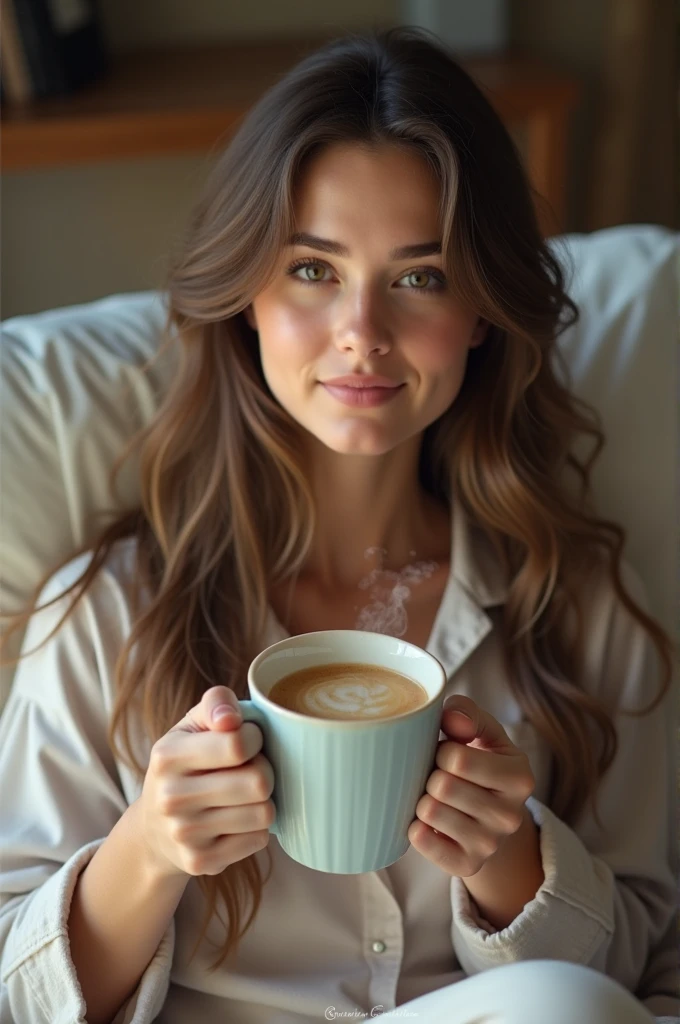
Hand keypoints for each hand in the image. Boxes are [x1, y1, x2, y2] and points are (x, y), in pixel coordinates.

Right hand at [138, 685, 275, 879]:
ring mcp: (185, 834)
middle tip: (251, 769)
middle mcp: (170, 797)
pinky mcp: (201, 862)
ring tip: (244, 794)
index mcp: (168, 756)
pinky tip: (236, 820)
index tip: (247, 740)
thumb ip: (216, 703)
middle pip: (258, 782)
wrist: (153, 829)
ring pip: (263, 813)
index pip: (238, 744)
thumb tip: (232, 718)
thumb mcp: (192, 725)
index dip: (255, 738)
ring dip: (263, 801)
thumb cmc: (185, 764)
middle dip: (265, 770)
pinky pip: (259, 840)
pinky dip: (255, 828)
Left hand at [409, 695, 534, 877]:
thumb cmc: (480, 762)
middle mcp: (511, 816)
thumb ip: (467, 712)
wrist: (489, 815)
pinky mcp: (468, 866)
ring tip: (436, 796)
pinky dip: (416, 827)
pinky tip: (429, 821)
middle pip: (442, 786)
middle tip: (439, 776)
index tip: (448, 753)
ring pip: (430, 812)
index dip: (442, 750)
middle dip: (430, 774)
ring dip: (421, 798)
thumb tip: (451, 719)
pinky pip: (423, 841)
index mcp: (520, 777)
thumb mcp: (483, 731)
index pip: (457, 759)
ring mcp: (491, 845)